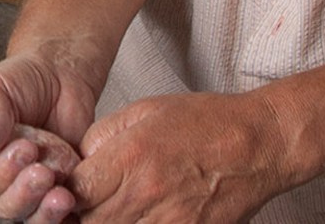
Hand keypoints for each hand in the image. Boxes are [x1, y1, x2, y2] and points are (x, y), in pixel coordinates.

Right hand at [0, 50, 100, 222]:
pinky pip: (55, 216)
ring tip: (60, 190)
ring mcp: (25, 188)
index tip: (22, 149)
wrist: (61, 77)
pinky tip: (70, 196)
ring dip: (43, 207)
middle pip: (2, 204)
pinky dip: (62, 213)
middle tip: (42, 168)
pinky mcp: (53, 193)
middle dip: (23, 191)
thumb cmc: (21, 80)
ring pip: (28, 214)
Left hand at [70, 90, 296, 221]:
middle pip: (92, 223)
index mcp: (131, 156)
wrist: (259, 143)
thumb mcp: (143, 111)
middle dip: (82, 217)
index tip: (67, 192)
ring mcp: (172, 221)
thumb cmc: (203, 122)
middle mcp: (148, 192)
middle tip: (84, 208)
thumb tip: (77, 163)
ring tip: (113, 214)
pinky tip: (137, 220)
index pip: (77, 191)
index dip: (65, 194)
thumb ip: (102, 138)